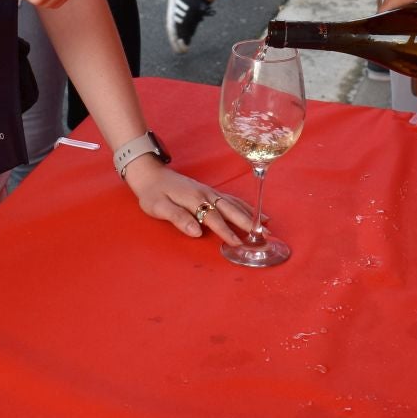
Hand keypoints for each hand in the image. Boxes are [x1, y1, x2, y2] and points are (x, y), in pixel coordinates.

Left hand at [122, 157, 255, 245]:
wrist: (150, 174)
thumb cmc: (152, 193)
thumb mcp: (158, 207)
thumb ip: (178, 218)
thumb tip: (197, 231)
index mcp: (194, 198)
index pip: (213, 218)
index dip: (226, 231)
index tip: (238, 243)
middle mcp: (205, 193)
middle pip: (230, 208)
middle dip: (247, 222)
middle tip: (264, 235)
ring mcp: (209, 191)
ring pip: (233, 202)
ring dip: (250, 213)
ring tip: (266, 224)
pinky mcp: (209, 190)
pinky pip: (230, 198)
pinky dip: (244, 205)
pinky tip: (253, 211)